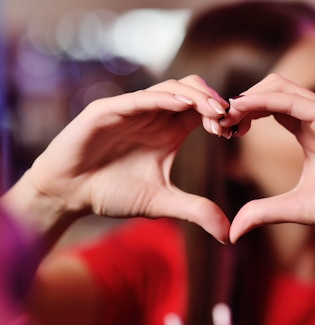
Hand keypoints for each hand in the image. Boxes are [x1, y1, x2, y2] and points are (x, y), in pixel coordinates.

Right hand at [5, 75, 231, 242]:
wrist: (69, 195)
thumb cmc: (113, 193)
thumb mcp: (162, 202)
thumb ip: (196, 210)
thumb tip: (229, 235)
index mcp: (170, 129)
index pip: (203, 110)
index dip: (221, 115)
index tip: (236, 131)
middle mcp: (154, 115)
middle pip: (192, 90)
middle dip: (213, 100)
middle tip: (230, 118)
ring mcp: (131, 110)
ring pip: (169, 88)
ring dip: (194, 96)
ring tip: (214, 110)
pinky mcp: (107, 111)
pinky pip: (138, 99)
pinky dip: (161, 99)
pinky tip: (182, 104)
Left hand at [223, 73, 314, 243]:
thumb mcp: (297, 207)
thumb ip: (264, 212)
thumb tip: (233, 231)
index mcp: (308, 132)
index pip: (268, 107)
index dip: (242, 114)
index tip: (221, 132)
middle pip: (270, 89)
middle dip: (241, 101)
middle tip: (218, 123)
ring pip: (279, 86)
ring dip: (248, 97)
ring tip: (225, 117)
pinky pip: (294, 99)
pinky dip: (265, 100)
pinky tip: (243, 111)